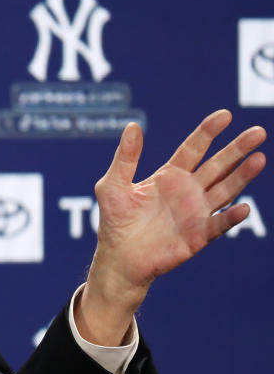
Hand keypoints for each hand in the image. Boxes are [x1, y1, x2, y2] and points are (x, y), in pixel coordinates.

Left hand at [75, 110, 265, 345]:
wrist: (118, 258)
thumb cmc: (115, 221)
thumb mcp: (113, 185)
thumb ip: (125, 158)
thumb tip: (132, 126)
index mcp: (169, 176)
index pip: (193, 149)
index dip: (208, 132)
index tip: (225, 115)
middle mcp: (187, 191)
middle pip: (217, 165)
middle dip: (236, 149)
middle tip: (257, 132)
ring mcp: (196, 213)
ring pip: (225, 190)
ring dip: (242, 176)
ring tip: (259, 159)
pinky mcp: (197, 236)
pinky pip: (218, 225)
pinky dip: (230, 218)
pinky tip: (242, 208)